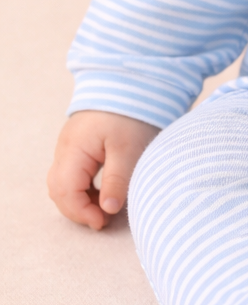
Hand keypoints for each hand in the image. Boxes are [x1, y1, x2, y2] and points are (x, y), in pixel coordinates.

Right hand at [47, 111, 159, 230]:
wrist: (131, 83)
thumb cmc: (131, 114)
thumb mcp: (128, 150)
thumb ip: (117, 180)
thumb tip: (108, 210)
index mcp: (73, 150)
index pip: (65, 191)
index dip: (82, 212)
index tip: (103, 222)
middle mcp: (65, 149)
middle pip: (59, 190)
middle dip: (77, 210)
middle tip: (103, 220)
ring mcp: (70, 147)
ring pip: (63, 183)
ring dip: (79, 200)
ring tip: (104, 209)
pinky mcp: (79, 146)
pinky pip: (72, 174)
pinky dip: (82, 189)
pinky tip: (102, 193)